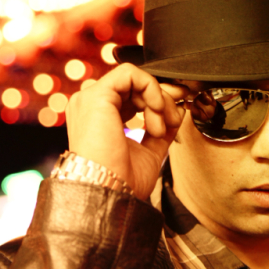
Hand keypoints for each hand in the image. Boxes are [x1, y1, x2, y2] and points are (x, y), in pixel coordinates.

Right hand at [65, 64, 186, 199]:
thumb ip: (162, 130)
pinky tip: (156, 110)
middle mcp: (91, 107)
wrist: (108, 194)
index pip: (132, 98)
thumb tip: (178, 112)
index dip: (157, 103)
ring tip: (161, 127)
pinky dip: (150, 87)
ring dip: (158, 100)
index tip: (175, 118)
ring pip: (135, 80)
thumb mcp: (149, 151)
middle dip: (162, 101)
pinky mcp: (96, 95)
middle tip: (174, 120)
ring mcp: (90, 99)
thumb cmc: (122, 182)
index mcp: (100, 120)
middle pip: (135, 88)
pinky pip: (130, 74)